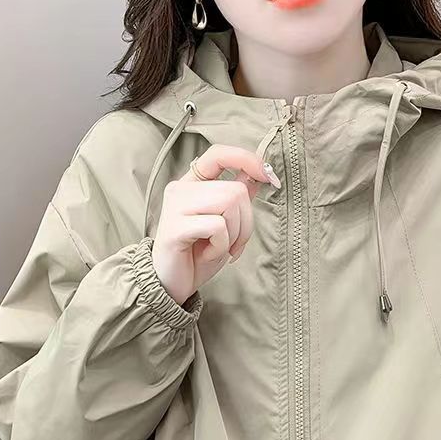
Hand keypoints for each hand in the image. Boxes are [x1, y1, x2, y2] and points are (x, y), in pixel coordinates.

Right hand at [151, 144, 279, 304]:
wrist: (173, 285)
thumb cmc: (198, 255)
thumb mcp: (226, 224)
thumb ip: (237, 199)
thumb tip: (260, 175)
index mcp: (192, 185)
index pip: (218, 154)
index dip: (246, 160)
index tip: (268, 176)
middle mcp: (180, 189)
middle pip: (235, 190)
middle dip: (246, 222)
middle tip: (234, 244)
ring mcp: (175, 206)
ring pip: (229, 203)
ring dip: (235, 234)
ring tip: (219, 248)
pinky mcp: (174, 227)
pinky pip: (217, 226)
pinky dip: (221, 246)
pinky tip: (206, 254)